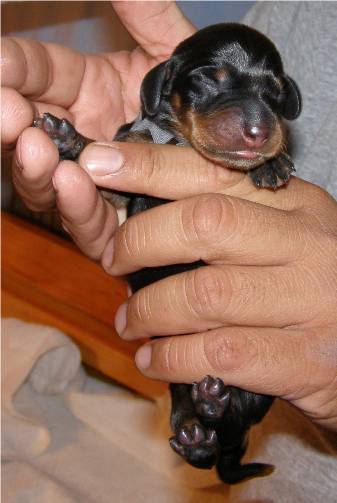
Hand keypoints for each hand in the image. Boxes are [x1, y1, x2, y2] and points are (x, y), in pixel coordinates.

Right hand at [1, 1, 193, 256]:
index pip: (39, 75)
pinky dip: (74, 204)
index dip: (14, 68)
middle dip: (10, 122)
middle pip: (28, 132)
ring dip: (32, 166)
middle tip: (6, 110)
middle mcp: (79, 139)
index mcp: (86, 92)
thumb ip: (148, 14)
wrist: (239, 157)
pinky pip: (84, 220)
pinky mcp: (108, 225)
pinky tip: (72, 182)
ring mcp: (90, 184)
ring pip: (45, 181)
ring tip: (35, 146)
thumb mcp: (177, 55)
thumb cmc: (202, 107)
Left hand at [78, 140, 336, 430]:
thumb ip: (231, 222)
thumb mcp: (282, 240)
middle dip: (140, 241)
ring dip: (149, 311)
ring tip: (129, 322)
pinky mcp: (305, 360)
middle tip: (113, 261)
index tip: (98, 164)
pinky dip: (173, 358)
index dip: (149, 165)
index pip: (214, 171)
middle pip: (204, 223)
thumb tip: (142, 217)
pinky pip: (220, 354)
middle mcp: (307, 242)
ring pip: (205, 294)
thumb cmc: (309, 289)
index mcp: (296, 203)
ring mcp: (310, 301)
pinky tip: (154, 360)